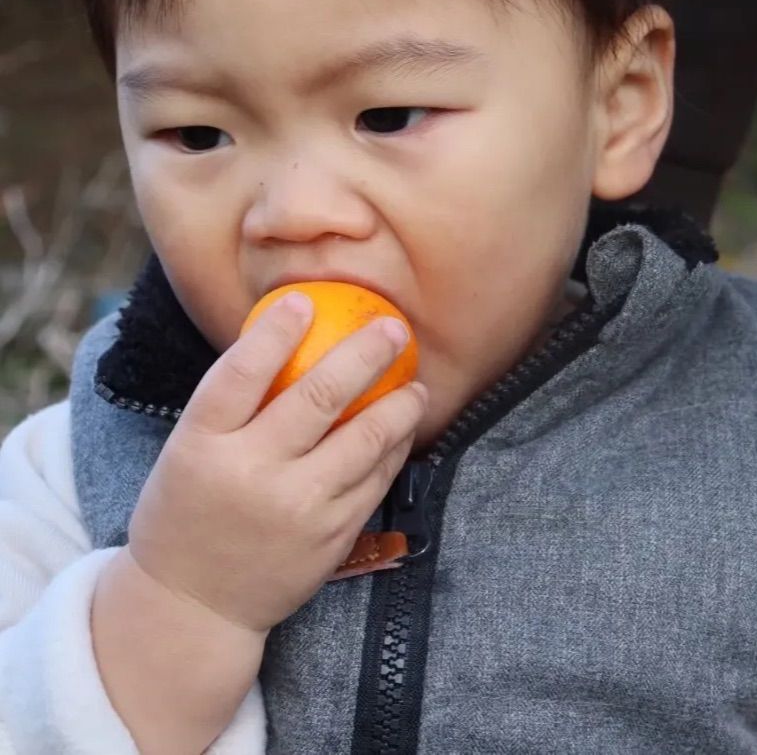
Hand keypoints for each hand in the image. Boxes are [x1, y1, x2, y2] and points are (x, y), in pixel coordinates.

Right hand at [124, 293, 427, 633]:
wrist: (193, 606)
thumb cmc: (191, 508)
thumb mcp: (189, 450)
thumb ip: (233, 403)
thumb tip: (288, 335)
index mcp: (201, 445)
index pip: (240, 374)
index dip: (274, 332)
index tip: (305, 300)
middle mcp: (251, 473)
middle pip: (317, 397)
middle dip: (365, 353)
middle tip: (394, 329)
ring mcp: (296, 508)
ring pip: (365, 440)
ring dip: (400, 404)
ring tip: (416, 384)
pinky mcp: (331, 536)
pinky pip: (377, 479)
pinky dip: (396, 448)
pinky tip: (404, 429)